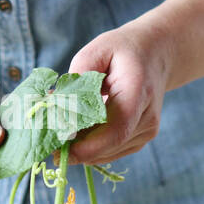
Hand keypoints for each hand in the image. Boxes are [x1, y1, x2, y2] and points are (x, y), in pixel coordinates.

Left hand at [66, 18, 170, 166]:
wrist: (155, 56)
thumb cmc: (122, 52)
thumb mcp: (97, 50)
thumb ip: (77, 77)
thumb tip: (54, 104)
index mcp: (137, 92)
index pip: (115, 130)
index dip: (86, 146)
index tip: (57, 147)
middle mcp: (147, 117)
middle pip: (108, 145)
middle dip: (76, 148)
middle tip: (48, 141)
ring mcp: (146, 131)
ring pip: (107, 153)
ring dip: (82, 147)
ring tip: (62, 130)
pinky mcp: (140, 139)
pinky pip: (110, 152)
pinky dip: (91, 147)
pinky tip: (79, 132)